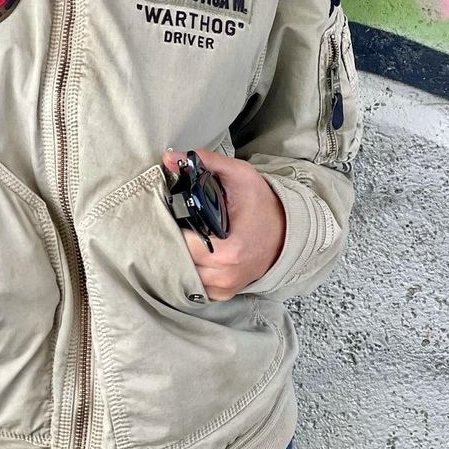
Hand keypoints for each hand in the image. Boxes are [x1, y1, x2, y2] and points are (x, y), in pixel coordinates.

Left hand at [161, 146, 286, 299]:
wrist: (286, 230)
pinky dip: (188, 273)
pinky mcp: (224, 292)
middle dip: (169, 242)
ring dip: (177, 259)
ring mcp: (225, 286)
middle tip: (167, 224)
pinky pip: (195, 287)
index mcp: (228, 249)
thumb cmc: (262, 203)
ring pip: (183, 278)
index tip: (163, 215)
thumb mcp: (238, 175)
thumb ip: (206, 162)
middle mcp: (225, 273)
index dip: (167, 228)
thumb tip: (169, 156)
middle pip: (178, 262)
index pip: (179, 244)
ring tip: (178, 238)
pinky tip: (188, 255)